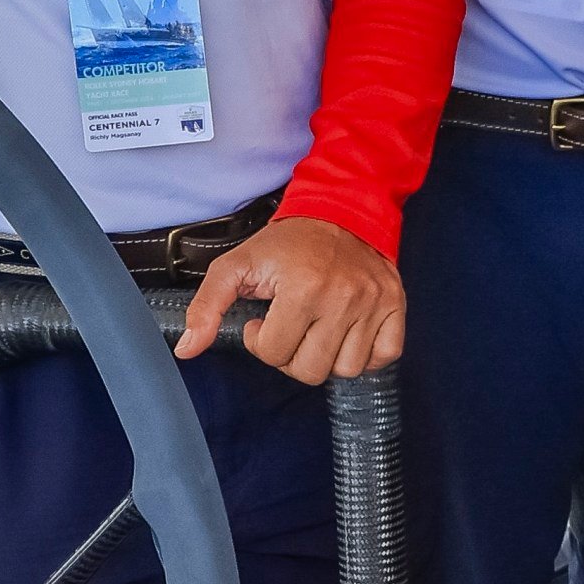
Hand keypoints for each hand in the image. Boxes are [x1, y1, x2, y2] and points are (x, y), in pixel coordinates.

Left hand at [180, 216, 404, 383]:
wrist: (341, 213)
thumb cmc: (287, 243)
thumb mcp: (236, 265)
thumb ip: (207, 307)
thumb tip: (188, 350)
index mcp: (303, 287)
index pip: (275, 354)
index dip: (262, 341)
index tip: (265, 317)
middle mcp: (344, 298)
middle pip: (311, 370)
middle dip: (292, 355)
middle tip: (290, 327)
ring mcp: (374, 304)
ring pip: (347, 369)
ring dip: (327, 357)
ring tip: (316, 331)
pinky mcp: (396, 307)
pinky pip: (384, 356)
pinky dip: (364, 355)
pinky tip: (346, 335)